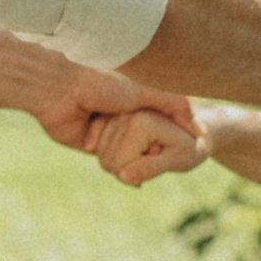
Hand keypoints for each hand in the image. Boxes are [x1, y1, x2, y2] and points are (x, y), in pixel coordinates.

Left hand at [33, 66, 197, 155]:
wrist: (60, 91)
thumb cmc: (101, 83)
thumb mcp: (146, 91)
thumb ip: (174, 104)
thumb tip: (200, 127)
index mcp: (133, 99)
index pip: (161, 121)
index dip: (174, 134)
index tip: (190, 144)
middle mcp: (120, 114)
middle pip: (146, 140)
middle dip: (157, 149)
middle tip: (171, 156)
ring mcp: (105, 130)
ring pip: (128, 153)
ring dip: (138, 159)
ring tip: (154, 164)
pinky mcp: (90, 145)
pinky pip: (109, 161)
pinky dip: (121, 168)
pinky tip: (137, 177)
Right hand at [86, 105, 207, 186]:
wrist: (196, 130)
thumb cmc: (191, 148)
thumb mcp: (178, 161)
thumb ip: (151, 168)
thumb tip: (123, 176)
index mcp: (140, 123)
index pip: (118, 165)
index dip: (135, 174)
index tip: (159, 158)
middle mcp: (124, 114)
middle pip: (107, 160)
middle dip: (127, 168)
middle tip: (154, 155)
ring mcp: (115, 114)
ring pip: (102, 156)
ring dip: (123, 161)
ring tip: (147, 151)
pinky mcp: (110, 118)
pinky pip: (100, 148)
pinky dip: (115, 154)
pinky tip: (134, 150)